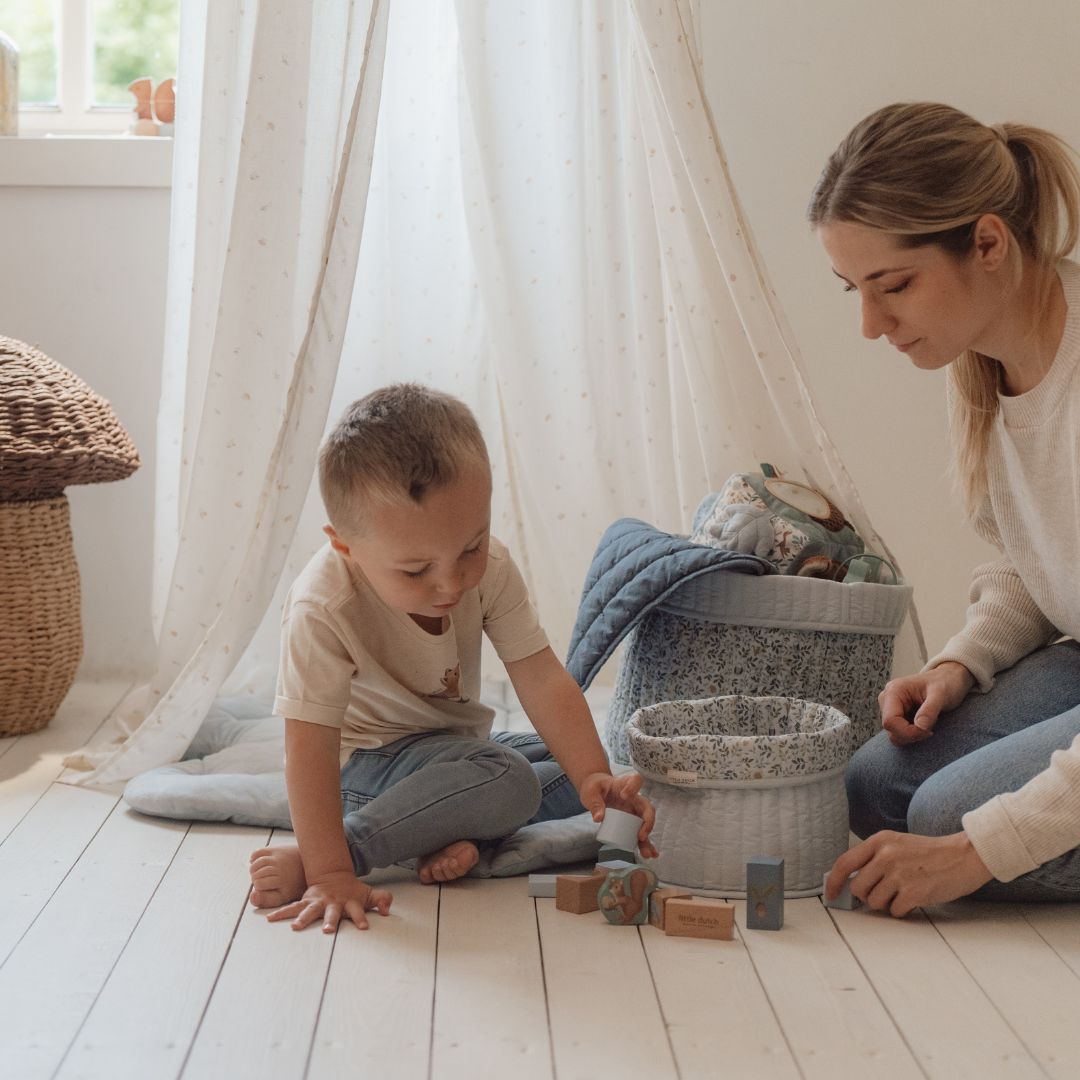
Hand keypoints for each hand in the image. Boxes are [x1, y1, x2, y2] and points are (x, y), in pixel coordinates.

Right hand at [267, 870, 392, 931]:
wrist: (333, 875)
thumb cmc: (353, 890)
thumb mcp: (369, 894)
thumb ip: (381, 899)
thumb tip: (388, 908)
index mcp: (349, 903)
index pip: (357, 911)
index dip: (361, 918)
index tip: (364, 926)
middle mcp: (333, 903)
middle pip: (332, 913)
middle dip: (330, 921)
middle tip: (327, 931)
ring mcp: (318, 902)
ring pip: (309, 911)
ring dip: (303, 919)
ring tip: (295, 927)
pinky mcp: (306, 902)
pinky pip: (292, 908)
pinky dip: (282, 913)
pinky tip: (270, 918)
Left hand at [578, 771, 658, 857]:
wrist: (595, 792)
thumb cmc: (594, 787)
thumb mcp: (591, 792)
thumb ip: (594, 803)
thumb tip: (599, 818)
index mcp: (625, 784)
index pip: (636, 780)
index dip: (633, 787)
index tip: (624, 795)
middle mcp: (635, 798)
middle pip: (647, 806)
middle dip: (647, 821)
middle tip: (640, 834)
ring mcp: (634, 812)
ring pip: (645, 824)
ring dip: (647, 838)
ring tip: (647, 853)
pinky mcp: (631, 823)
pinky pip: (640, 834)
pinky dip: (645, 844)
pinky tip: (649, 855)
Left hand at [825, 830, 993, 916]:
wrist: (964, 856)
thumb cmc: (929, 853)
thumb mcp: (897, 844)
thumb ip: (874, 858)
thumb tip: (850, 882)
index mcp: (879, 840)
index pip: (844, 863)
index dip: (833, 882)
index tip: (831, 895)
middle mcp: (886, 855)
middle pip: (857, 888)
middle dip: (867, 896)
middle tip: (883, 893)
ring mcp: (899, 874)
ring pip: (874, 902)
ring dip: (886, 904)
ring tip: (902, 892)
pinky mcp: (913, 892)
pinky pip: (894, 911)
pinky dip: (902, 910)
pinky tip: (914, 898)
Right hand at [878, 662, 974, 745]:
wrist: (948, 679)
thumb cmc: (945, 683)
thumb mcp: (941, 694)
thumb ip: (929, 711)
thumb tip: (919, 728)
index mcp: (894, 691)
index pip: (890, 721)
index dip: (908, 732)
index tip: (928, 732)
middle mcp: (887, 699)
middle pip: (890, 729)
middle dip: (911, 734)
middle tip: (930, 731)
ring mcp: (890, 708)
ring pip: (894, 733)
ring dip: (912, 735)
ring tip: (928, 726)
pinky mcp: (896, 715)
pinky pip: (899, 732)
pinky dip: (912, 734)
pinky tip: (923, 725)